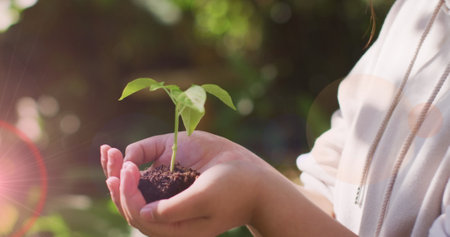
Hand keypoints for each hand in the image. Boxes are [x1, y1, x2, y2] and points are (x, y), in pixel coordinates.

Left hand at [101, 131, 272, 236]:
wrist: (255, 177)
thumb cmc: (235, 189)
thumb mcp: (207, 198)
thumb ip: (175, 209)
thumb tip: (142, 213)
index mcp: (174, 226)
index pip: (139, 215)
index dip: (127, 194)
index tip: (128, 168)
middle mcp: (167, 211)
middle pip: (130, 203)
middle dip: (116, 180)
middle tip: (111, 155)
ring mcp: (168, 191)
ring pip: (133, 187)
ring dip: (116, 169)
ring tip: (107, 151)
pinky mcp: (172, 173)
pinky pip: (146, 170)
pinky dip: (131, 159)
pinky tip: (122, 151)